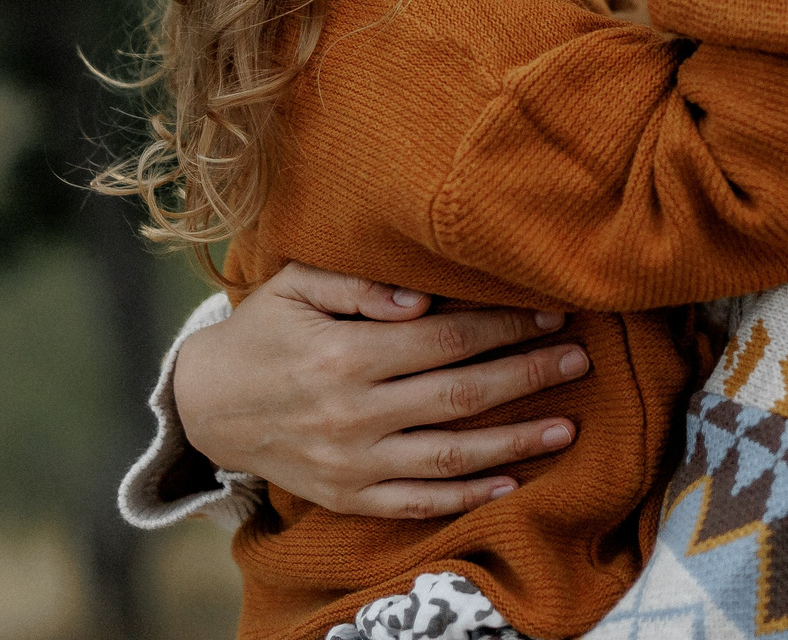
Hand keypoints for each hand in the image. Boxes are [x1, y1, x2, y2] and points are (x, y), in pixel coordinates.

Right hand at [172, 263, 588, 519]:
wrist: (207, 405)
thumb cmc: (262, 332)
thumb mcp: (295, 286)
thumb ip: (358, 283)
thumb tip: (420, 299)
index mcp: (344, 354)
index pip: (445, 339)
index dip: (503, 326)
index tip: (550, 313)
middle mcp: (353, 414)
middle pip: (460, 395)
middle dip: (526, 376)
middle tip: (580, 360)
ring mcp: (353, 464)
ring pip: (450, 456)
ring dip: (515, 441)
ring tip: (568, 425)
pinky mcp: (349, 497)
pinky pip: (418, 503)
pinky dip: (468, 497)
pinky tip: (512, 483)